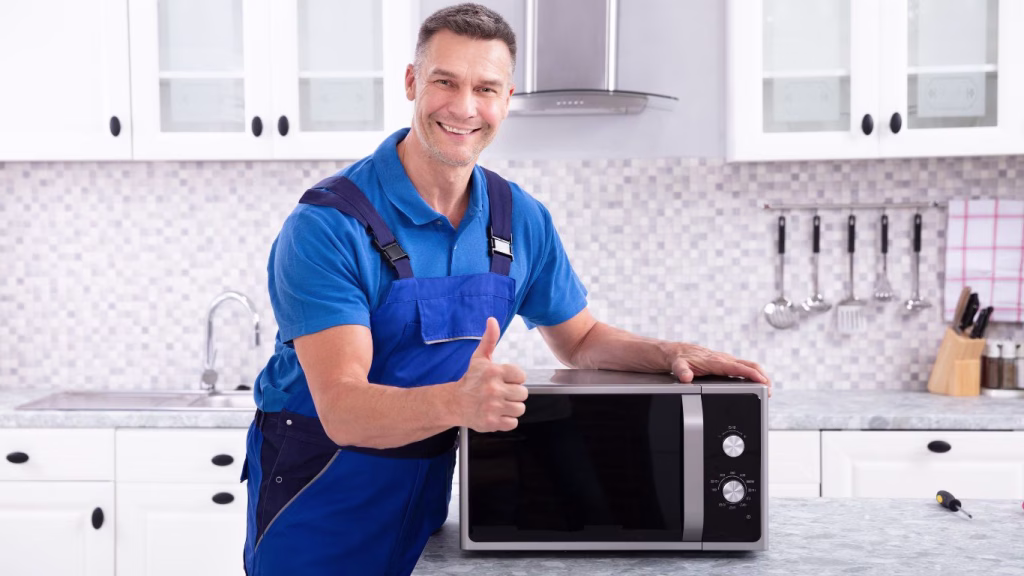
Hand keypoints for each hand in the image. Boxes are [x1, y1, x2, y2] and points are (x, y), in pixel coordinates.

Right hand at [451, 317, 527, 431]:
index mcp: (494, 372)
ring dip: (511, 407)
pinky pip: (512, 423)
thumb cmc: (470, 380)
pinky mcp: (492, 422)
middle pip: (523, 394)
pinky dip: (506, 420)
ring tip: (499, 403)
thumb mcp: (479, 358)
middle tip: (501, 393)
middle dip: (514, 394)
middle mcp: (494, 389)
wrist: (453, 403)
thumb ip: (489, 339)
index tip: (504, 380)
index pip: (522, 376)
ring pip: (520, 409)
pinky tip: (497, 413)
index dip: (515, 379)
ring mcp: (493, 407)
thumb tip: (492, 320)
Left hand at [668, 343, 771, 395]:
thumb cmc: (680, 358)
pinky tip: (757, 383)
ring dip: (760, 375)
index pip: (739, 367)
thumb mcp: (678, 365)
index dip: (752, 374)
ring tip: (767, 389)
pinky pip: (743, 367)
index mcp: (716, 361)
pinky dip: (753, 374)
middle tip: (769, 390)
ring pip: (749, 365)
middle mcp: (724, 359)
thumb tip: (685, 377)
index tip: (763, 381)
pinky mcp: (726, 363)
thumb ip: (681, 371)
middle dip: (762, 376)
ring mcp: (726, 361)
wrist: (677, 352)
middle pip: (749, 365)